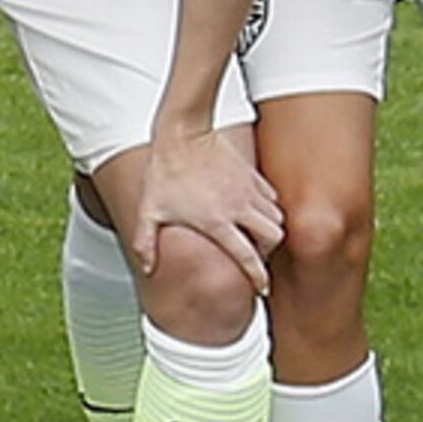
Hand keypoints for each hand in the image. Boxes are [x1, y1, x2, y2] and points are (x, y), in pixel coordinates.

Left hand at [127, 122, 281, 285]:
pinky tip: (253, 209)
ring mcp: (247, 190)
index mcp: (215, 221)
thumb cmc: (164, 171)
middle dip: (268, 251)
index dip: (257, 276)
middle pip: (273, 238)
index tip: (261, 287)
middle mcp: (237, 208)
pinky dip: (268, 208)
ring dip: (269, 229)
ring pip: (277, 218)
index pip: (247, 256)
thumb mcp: (149, 209)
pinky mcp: (251, 175)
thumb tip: (146, 267)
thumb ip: (145, 242)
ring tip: (254, 233)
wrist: (181, 134)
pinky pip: (272, 198)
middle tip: (256, 254)